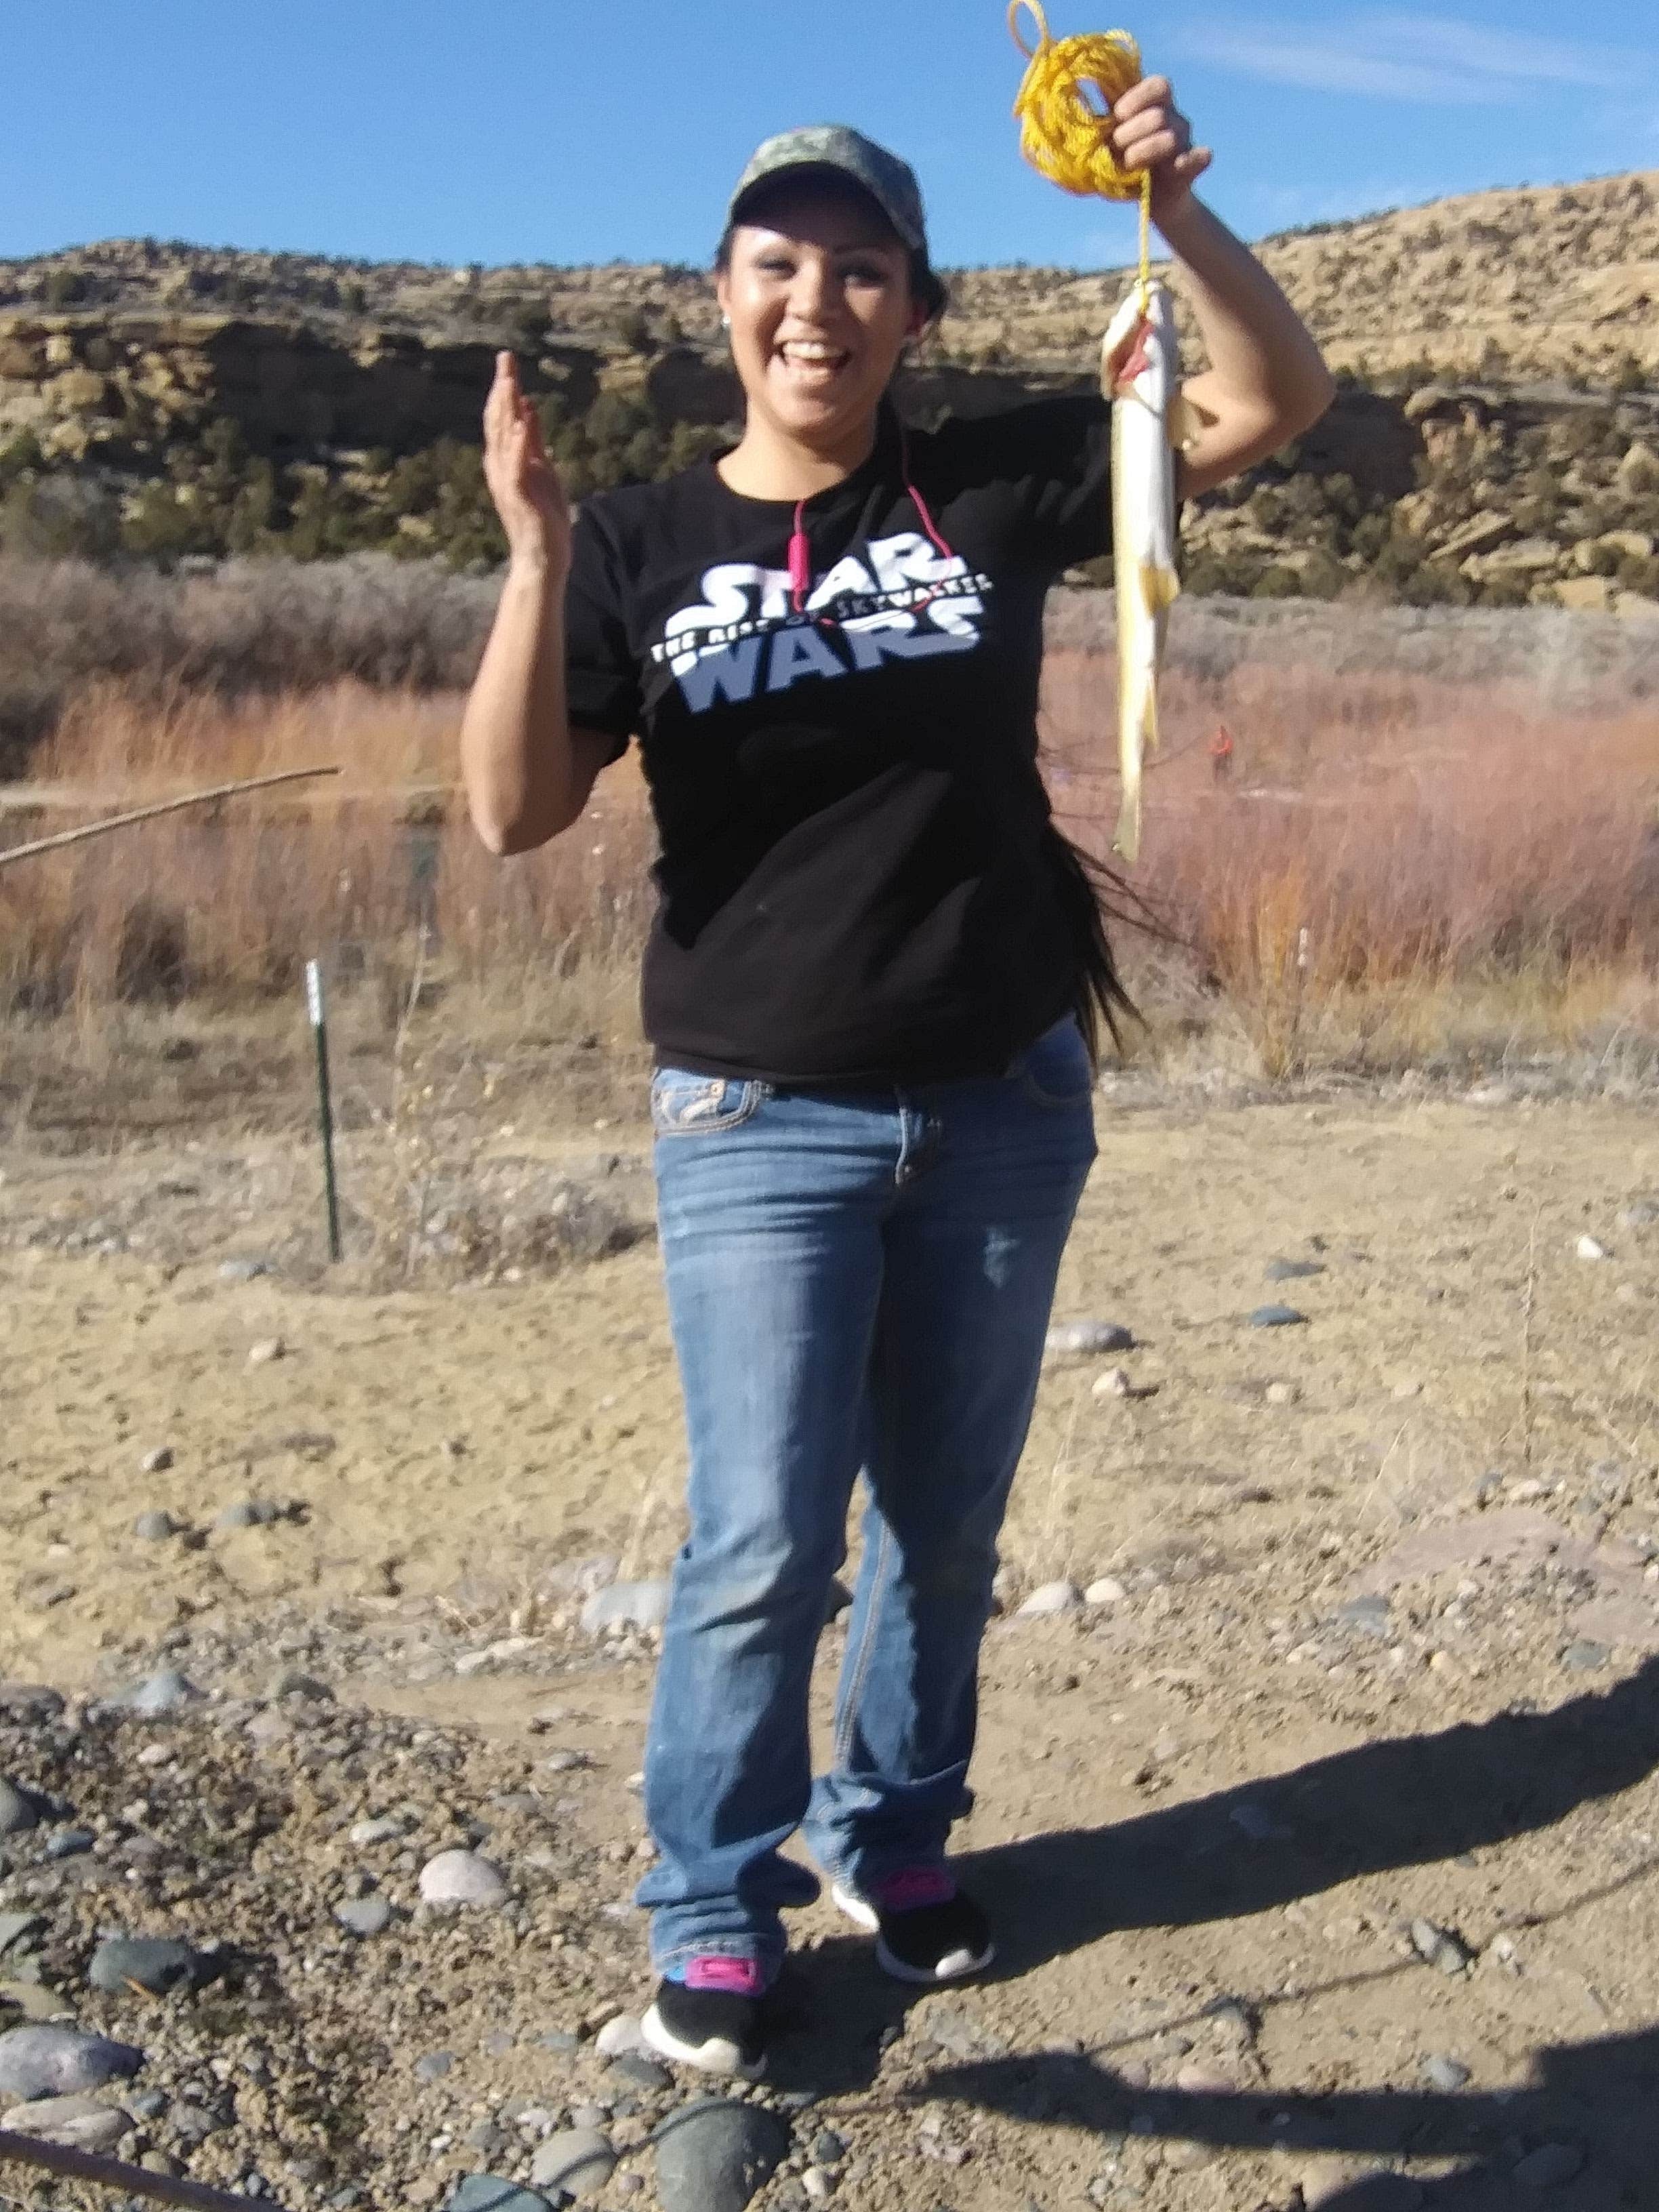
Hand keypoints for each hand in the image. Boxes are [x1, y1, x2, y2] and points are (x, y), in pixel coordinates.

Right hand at [482, 351, 571, 575]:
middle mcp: (501, 467)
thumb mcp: (543, 471)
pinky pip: (516, 465)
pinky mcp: (518, 496)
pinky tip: (521, 422)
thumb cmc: (543, 518)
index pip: (502, 419)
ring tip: (509, 381)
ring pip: (503, 438)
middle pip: (498, 421)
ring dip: (506, 408)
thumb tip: (528, 410)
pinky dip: (518, 443)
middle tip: (506, 359)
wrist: (542, 558)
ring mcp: (507, 481)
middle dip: (503, 388)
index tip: (508, 363)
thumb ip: (534, 442)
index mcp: (507, 461)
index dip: (504, 390)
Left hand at [1109, 75, 1211, 221]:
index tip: (1117, 116)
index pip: (1159, 85)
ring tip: (1129, 166)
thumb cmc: (1120, 162)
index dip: (1138, 98)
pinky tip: (1174, 167)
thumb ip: (1097, 120)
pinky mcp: (1193, 166)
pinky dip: (1188, 161)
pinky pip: (1201, 157)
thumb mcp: (1106, 139)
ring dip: (1143, 152)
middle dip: (1130, 134)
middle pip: (1158, 116)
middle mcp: (1173, 118)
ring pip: (1170, 138)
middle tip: (1116, 148)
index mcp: (1154, 104)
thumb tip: (1068, 98)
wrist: (1145, 198)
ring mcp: (1184, 141)